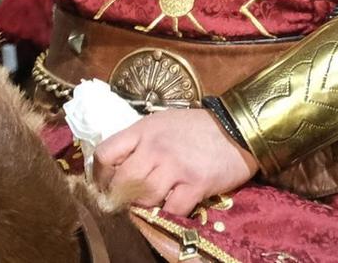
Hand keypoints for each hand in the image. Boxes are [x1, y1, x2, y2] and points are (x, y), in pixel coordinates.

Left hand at [91, 108, 256, 217]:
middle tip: (127, 201)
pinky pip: (172, 209)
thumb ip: (140, 141)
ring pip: (144, 197)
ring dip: (145, 206)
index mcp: (143, 130)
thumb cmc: (197, 127)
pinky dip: (169, 214)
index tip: (105, 184)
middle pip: (122, 181)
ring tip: (151, 204)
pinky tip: (172, 209)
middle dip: (121, 196)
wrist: (237, 128)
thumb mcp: (162, 123)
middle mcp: (156, 148)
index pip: (105, 153)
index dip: (99, 174)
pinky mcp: (196, 184)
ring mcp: (176, 166)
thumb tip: (118, 166)